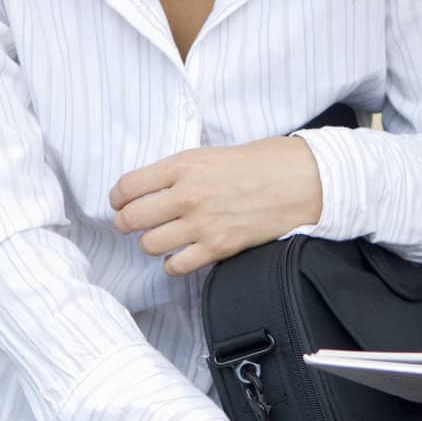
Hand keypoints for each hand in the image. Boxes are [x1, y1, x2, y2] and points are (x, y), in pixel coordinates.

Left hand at [110, 137, 322, 275]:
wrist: (303, 179)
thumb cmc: (264, 162)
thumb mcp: (214, 154)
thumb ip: (181, 171)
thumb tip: (151, 190)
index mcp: (185, 165)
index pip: (127, 187)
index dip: (118, 199)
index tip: (122, 203)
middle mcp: (188, 194)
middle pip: (130, 220)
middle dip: (127, 224)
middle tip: (134, 225)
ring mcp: (202, 223)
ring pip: (149, 245)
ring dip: (153, 244)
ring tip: (165, 238)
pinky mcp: (219, 247)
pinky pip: (175, 266)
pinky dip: (174, 263)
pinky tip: (184, 253)